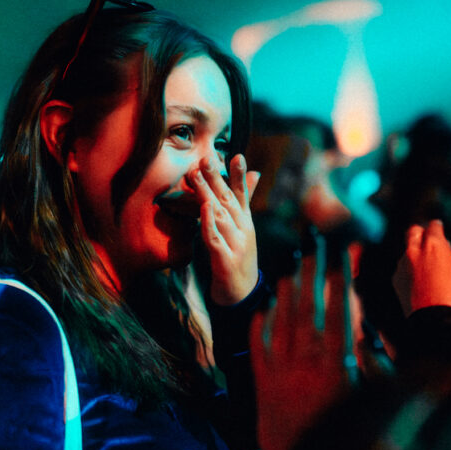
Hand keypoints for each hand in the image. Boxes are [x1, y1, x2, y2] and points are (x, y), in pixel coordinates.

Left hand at [186, 153, 260, 304]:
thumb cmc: (238, 257)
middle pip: (228, 201)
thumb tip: (255, 174)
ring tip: (195, 177)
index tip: (237, 155)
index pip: (243, 195)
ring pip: (220, 216)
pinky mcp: (225, 260)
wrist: (241, 294)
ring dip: (207, 194)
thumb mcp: (243, 229)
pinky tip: (204, 209)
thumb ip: (244, 201)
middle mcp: (244, 231)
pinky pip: (215, 238)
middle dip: (216, 179)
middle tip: (204, 158)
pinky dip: (209, 223)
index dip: (240, 176)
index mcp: (246, 223)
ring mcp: (236, 245)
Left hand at [392, 220, 450, 315]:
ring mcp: (402, 264)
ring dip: (415, 255)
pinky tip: (419, 282)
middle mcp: (414, 250)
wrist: (434, 318)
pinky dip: (410, 271)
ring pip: (407, 252)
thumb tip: (445, 252)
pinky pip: (403, 269)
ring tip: (426, 269)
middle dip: (421, 233)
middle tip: (428, 240)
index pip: (433, 226)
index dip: (437, 228)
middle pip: (413, 231)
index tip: (438, 229)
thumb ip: (450, 255)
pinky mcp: (395, 278)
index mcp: (433, 244)